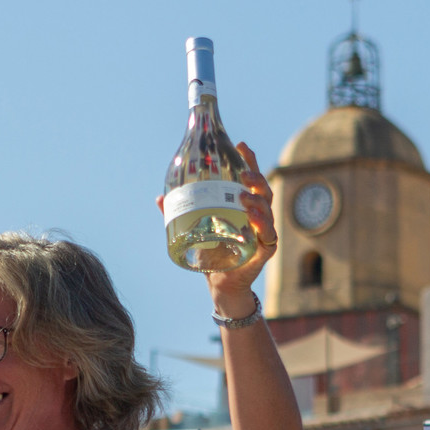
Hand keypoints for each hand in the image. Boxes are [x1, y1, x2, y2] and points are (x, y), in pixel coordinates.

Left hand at [154, 142, 277, 316]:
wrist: (220, 284)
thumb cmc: (212, 253)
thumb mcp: (194, 229)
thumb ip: (179, 213)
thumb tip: (160, 198)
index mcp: (244, 207)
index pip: (249, 180)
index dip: (248, 161)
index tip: (240, 145)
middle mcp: (257, 217)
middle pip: (263, 191)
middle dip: (256, 179)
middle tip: (243, 173)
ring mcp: (262, 233)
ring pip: (267, 212)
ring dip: (258, 203)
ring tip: (244, 197)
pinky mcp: (263, 251)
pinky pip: (268, 236)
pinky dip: (263, 227)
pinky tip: (254, 220)